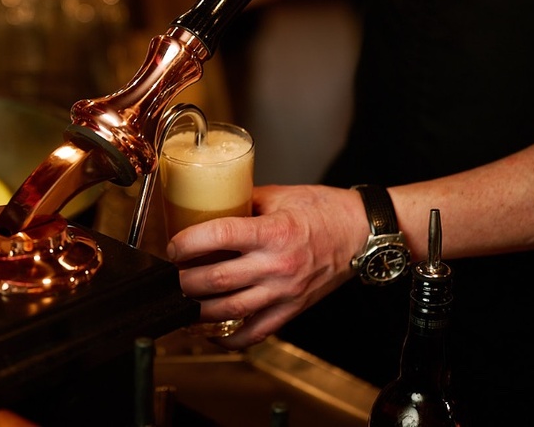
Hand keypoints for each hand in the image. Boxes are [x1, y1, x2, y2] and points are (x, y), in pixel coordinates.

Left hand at [166, 184, 368, 349]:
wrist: (363, 233)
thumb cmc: (324, 210)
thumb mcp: (279, 195)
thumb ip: (242, 201)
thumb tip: (207, 205)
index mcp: (273, 232)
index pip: (218, 236)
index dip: (187, 242)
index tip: (173, 245)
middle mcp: (277, 266)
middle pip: (216, 279)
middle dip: (183, 279)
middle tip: (170, 273)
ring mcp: (284, 293)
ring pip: (229, 311)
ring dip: (196, 309)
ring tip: (180, 300)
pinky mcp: (290, 310)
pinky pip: (253, 333)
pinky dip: (226, 338)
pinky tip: (207, 332)